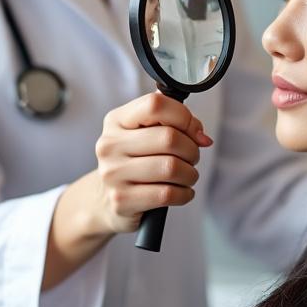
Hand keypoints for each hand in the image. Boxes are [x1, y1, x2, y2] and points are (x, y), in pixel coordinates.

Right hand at [89, 91, 212, 233]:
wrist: (106, 201)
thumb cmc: (135, 163)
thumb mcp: (145, 135)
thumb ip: (172, 122)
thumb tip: (200, 135)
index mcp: (116, 121)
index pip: (155, 105)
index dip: (183, 117)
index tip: (194, 131)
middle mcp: (110, 145)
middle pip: (169, 138)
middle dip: (192, 150)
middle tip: (191, 158)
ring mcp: (113, 174)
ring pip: (171, 168)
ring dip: (190, 174)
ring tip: (187, 176)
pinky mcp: (121, 200)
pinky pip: (167, 194)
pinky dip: (184, 194)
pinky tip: (181, 192)